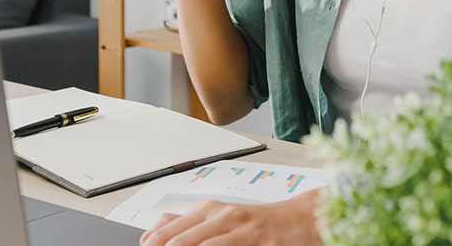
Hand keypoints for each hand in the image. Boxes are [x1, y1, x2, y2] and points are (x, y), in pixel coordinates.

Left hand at [139, 190, 321, 245]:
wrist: (300, 219)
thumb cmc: (257, 222)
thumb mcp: (220, 216)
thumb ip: (186, 222)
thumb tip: (152, 229)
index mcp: (209, 210)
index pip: (168, 231)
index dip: (152, 245)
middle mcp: (224, 217)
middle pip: (180, 241)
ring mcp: (242, 231)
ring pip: (201, 245)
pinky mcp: (260, 244)